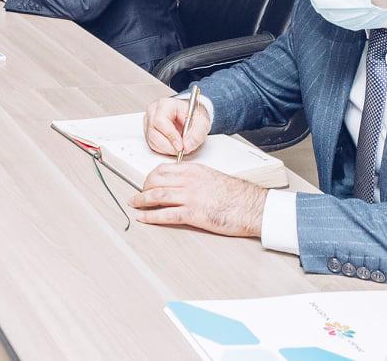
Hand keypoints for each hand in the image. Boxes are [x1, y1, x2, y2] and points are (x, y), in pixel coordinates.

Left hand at [130, 162, 268, 237]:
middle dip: (143, 187)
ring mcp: (190, 197)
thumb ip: (196, 179)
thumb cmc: (238, 195)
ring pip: (157, 195)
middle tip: (138, 194)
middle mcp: (189, 181)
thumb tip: (183, 185)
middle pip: (156, 180)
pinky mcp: (194, 214)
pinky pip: (166, 214)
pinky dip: (151, 216)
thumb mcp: (213, 178)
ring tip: (134, 203)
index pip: (164, 169)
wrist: (253, 207)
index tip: (146, 182)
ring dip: (141, 200)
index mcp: (195, 170)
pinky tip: (143, 218)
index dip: (151, 177)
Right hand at [144, 94, 212, 156]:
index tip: (181, 146)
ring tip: (180, 147)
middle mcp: (154, 111)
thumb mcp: (202, 122)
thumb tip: (187, 145)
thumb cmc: (193, 115)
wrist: (190, 115)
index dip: (170, 136)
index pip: (160, 121)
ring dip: (166, 148)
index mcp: (165, 104)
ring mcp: (149, 121)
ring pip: (152, 140)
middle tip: (181, 150)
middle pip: (153, 132)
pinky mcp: (148, 131)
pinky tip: (173, 145)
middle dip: (169, 145)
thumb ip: (197, 134)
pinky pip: (152, 144)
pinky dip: (163, 149)